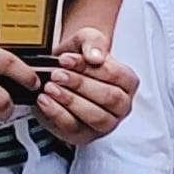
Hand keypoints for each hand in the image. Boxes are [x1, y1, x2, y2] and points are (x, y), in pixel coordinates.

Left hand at [31, 25, 137, 145]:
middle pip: (109, 97)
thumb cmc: (78, 59)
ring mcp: (105, 123)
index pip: (117, 76)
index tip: (66, 60)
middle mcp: (121, 105)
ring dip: (70, 101)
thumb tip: (96, 57)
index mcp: (127, 82)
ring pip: (95, 116)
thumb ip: (93, 41)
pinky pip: (73, 127)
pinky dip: (57, 113)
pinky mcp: (84, 134)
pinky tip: (45, 100)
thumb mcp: (85, 39)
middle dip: (80, 85)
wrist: (60, 71)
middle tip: (57, 74)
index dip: (91, 68)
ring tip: (50, 87)